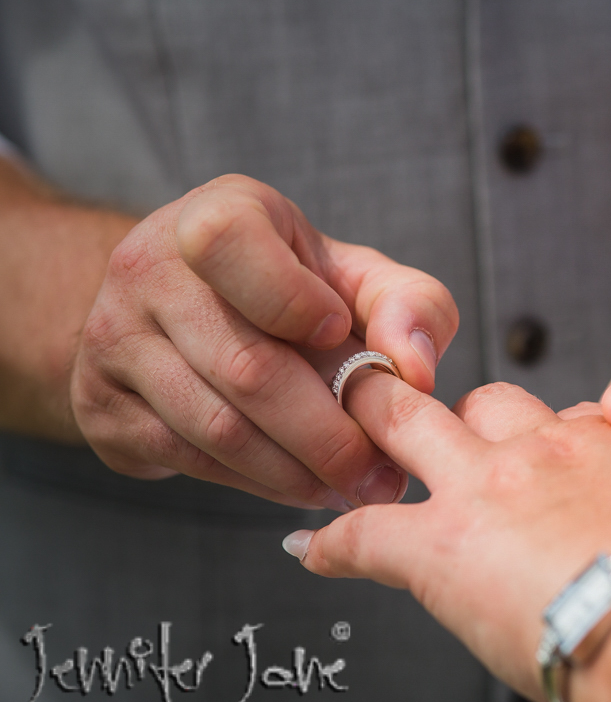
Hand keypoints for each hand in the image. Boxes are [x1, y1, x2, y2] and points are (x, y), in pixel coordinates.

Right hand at [69, 174, 457, 509]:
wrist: (187, 308)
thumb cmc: (294, 288)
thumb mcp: (356, 275)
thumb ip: (409, 305)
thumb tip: (417, 371)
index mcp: (217, 213)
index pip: (231, 244)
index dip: (293, 301)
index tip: (340, 337)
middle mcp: (148, 269)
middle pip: (245, 366)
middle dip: (330, 435)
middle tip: (385, 475)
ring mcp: (114, 340)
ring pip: (218, 428)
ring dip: (300, 473)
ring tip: (356, 487)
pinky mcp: (103, 408)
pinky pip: (193, 461)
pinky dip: (262, 485)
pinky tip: (306, 487)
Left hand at [285, 373, 610, 699]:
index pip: (580, 426)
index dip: (558, 444)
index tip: (550, 466)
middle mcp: (554, 449)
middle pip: (488, 405)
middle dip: (458, 408)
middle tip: (422, 406)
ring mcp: (493, 488)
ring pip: (411, 427)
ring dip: (376, 423)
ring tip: (346, 425)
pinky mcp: (443, 545)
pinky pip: (366, 532)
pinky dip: (335, 539)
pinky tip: (311, 547)